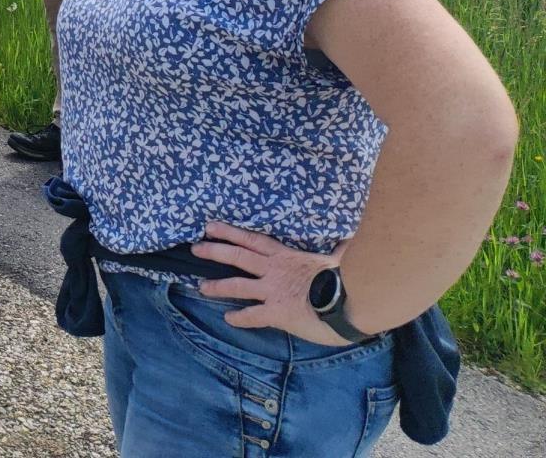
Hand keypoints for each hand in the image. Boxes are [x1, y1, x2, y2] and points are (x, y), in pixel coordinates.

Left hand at [192, 221, 351, 345]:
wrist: (352, 304)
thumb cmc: (348, 280)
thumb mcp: (339, 260)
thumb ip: (338, 250)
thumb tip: (347, 239)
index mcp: (286, 257)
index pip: (252, 240)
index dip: (230, 232)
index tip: (210, 227)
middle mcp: (274, 271)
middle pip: (238, 257)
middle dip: (215, 252)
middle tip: (195, 249)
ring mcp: (274, 291)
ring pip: (238, 285)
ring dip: (218, 286)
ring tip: (201, 287)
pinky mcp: (277, 313)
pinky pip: (253, 315)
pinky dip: (240, 317)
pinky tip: (229, 319)